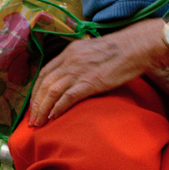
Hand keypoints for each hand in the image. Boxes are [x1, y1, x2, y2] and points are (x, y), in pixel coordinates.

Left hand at [29, 20, 168, 125]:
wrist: (136, 47)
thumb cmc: (119, 51)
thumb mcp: (91, 51)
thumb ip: (78, 61)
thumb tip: (72, 76)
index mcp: (69, 52)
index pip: (44, 73)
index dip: (36, 90)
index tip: (33, 104)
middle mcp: (70, 60)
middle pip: (44, 84)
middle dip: (35, 104)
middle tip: (32, 120)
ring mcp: (79, 71)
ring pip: (51, 91)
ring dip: (43, 109)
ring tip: (39, 123)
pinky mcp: (90, 82)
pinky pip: (68, 97)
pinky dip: (58, 108)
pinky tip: (54, 117)